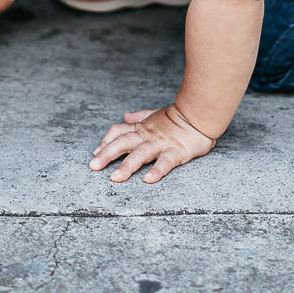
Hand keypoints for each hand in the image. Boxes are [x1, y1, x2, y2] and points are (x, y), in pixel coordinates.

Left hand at [90, 105, 216, 183]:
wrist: (200, 113)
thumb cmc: (178, 117)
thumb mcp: (155, 114)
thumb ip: (139, 116)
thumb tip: (125, 116)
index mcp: (142, 128)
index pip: (118, 132)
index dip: (105, 142)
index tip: (95, 153)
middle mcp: (147, 136)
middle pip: (123, 143)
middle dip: (107, 154)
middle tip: (93, 166)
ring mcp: (161, 144)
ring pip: (141, 154)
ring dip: (127, 166)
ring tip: (115, 178)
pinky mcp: (176, 152)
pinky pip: (165, 162)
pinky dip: (157, 170)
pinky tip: (149, 180)